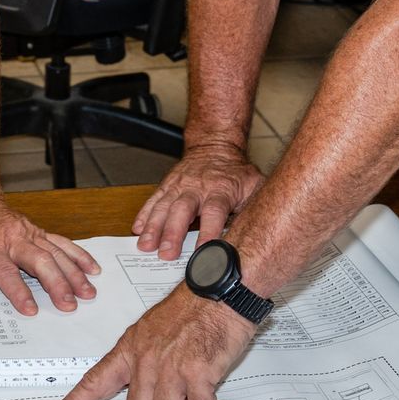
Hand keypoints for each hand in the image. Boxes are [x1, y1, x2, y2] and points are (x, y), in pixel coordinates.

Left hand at [0, 190, 100, 314]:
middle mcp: (13, 239)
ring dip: (73, 273)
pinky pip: (61, 243)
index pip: (6, 272)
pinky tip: (92, 269)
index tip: (30, 309)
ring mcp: (28, 234)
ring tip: (88, 292)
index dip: (18, 291)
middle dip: (57, 283)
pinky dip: (78, 255)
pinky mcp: (37, 232)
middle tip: (70, 304)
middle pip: (39, 262)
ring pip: (55, 253)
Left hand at [44, 287, 257, 399]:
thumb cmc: (193, 310)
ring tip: (201, 396)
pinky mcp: (197, 373)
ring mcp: (169, 367)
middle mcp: (145, 360)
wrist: (221, 290)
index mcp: (130, 349)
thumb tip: (146, 392)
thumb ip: (144, 360)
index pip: (94, 382)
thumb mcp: (154, 330)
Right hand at [133, 145, 265, 259]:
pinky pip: (154, 200)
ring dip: (154, 227)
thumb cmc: (236, 173)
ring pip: (164, 206)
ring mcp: (180, 186)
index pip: (215, 212)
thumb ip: (253, 208)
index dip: (209, 232)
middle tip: (166, 254)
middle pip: (183, 210)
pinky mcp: (167, 185)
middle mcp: (197, 187)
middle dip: (173, 233)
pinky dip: (144, 215)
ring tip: (146, 246)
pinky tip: (138, 230)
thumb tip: (259, 234)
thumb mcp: (254, 186)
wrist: (216, 145)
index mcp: (221, 190)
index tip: (205, 252)